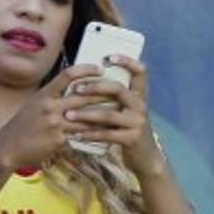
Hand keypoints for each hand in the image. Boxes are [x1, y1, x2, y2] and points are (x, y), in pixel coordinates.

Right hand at [0, 63, 109, 170]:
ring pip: (87, 116)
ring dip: (104, 115)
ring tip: (118, 112)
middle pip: (83, 95)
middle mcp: (49, 106)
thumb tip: (73, 88)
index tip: (100, 69)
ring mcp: (54, 123)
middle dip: (104, 94)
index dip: (86, 70)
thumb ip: (53, 96)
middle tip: (119, 91)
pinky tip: (104, 132)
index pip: (67, 75)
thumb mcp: (34, 105)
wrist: (8, 148)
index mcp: (43, 94)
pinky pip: (81, 134)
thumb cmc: (23, 125)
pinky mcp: (59, 139)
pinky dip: (93, 133)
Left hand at [64, 55, 164, 173]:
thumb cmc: (127, 127)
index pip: (140, 71)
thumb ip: (113, 96)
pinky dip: (90, 134)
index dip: (127, 61)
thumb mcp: (125, 109)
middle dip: (95, 87)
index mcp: (139, 95)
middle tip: (76, 89)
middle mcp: (140, 105)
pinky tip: (76, 135)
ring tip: (68, 115)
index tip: (108, 57)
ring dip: (86, 115)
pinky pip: (107, 134)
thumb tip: (86, 78)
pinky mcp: (132, 138)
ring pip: (109, 114)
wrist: (144, 156)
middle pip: (118, 89)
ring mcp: (138, 122)